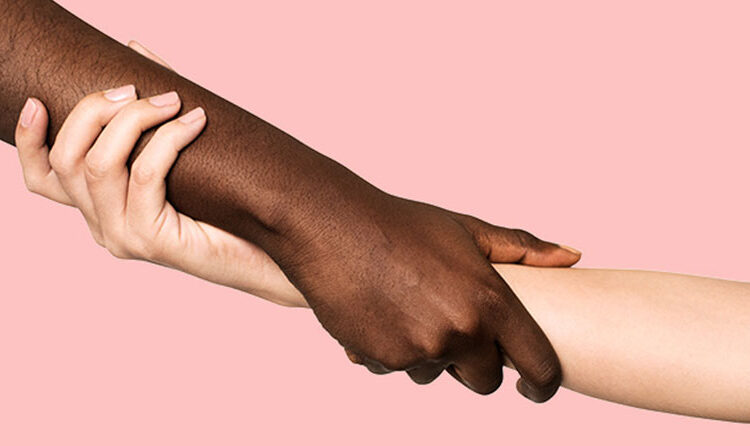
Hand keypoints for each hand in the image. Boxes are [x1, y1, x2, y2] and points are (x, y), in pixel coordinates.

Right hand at [12, 41, 304, 307]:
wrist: (267, 250)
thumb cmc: (225, 199)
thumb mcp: (182, 148)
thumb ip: (153, 107)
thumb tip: (133, 50)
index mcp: (101, 207)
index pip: (44, 179)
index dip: (31, 141)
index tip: (40, 100)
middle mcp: (103, 226)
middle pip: (68, 160)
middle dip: (95, 111)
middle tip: (135, 90)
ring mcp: (124, 237)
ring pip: (100, 165)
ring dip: (135, 120)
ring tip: (172, 100)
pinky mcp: (152, 242)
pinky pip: (145, 177)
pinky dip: (168, 140)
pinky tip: (196, 121)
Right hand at [275, 192, 579, 399]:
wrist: (331, 227)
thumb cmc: (399, 224)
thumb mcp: (465, 229)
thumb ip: (520, 248)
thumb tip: (570, 256)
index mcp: (490, 301)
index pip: (538, 365)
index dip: (543, 384)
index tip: (535, 388)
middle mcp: (460, 332)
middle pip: (484, 381)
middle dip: (474, 365)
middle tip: (454, 331)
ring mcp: (420, 350)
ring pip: (435, 374)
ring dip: (428, 354)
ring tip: (406, 308)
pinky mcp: (383, 360)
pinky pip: (397, 368)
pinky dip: (392, 350)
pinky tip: (380, 313)